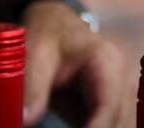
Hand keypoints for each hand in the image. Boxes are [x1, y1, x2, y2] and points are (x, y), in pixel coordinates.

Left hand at [22, 1, 132, 127]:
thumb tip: (25, 120)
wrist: (55, 26)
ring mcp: (115, 95)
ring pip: (113, 126)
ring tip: (64, 120)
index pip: (107, 108)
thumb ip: (31, 85)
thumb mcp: (35, 53)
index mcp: (106, 63)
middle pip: (114, 123)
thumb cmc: (47, 35)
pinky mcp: (105, 108)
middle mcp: (118, 81)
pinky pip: (103, 126)